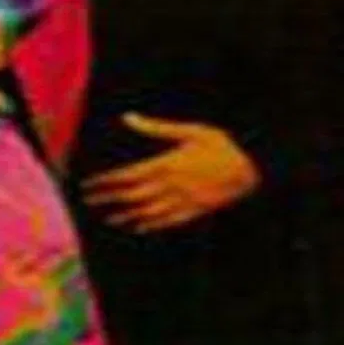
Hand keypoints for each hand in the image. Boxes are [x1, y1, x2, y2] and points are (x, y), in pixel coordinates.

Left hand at [83, 113, 260, 232]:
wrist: (254, 168)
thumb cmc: (222, 145)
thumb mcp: (190, 131)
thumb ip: (156, 128)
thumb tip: (128, 117)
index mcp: (167, 164)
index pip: (127, 176)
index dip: (106, 182)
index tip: (89, 184)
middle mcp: (171, 186)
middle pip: (132, 196)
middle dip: (108, 198)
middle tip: (89, 201)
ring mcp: (183, 201)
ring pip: (147, 212)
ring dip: (125, 215)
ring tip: (109, 218)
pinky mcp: (195, 210)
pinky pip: (168, 221)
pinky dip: (150, 225)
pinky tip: (138, 227)